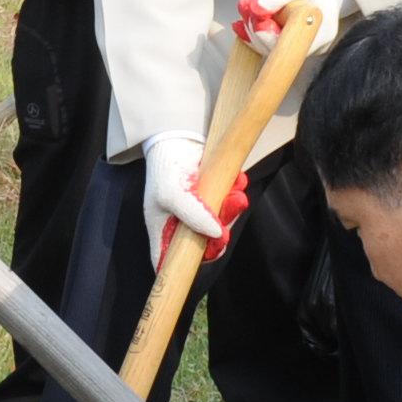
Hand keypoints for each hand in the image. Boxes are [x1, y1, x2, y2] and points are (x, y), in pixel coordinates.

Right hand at [142, 133, 245, 261]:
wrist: (180, 136)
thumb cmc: (166, 168)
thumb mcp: (173, 194)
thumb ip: (192, 216)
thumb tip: (218, 234)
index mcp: (163, 231)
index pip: (170, 262)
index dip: (185, 265)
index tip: (203, 253)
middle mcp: (181, 226)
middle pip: (204, 245)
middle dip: (220, 233)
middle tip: (228, 216)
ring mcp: (199, 213)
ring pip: (222, 225)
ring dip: (232, 210)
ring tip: (237, 194)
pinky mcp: (214, 199)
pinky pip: (230, 205)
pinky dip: (236, 194)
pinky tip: (238, 183)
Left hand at [236, 0, 345, 50]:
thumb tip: (257, 9)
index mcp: (323, 32)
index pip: (292, 46)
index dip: (270, 38)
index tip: (257, 24)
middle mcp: (313, 43)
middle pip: (279, 48)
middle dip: (257, 29)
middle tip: (247, 8)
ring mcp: (302, 43)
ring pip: (271, 45)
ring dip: (254, 26)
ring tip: (246, 7)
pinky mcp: (290, 41)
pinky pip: (270, 41)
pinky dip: (256, 27)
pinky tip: (246, 16)